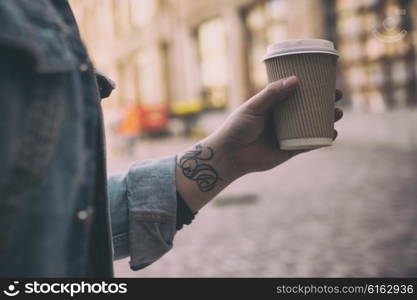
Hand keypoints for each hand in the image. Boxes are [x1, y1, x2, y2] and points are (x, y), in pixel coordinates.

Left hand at [213, 76, 343, 175]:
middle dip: (325, 103)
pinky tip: (333, 134)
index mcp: (274, 105)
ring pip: (312, 126)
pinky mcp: (289, 150)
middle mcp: (283, 119)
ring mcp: (287, 135)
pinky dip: (322, 139)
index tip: (327, 81)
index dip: (313, 88)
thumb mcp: (254, 106)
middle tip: (337, 97)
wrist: (230, 155)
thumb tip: (296, 79)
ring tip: (338, 114)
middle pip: (309, 109)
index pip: (297, 93)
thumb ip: (272, 93)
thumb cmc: (238, 127)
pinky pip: (309, 144)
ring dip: (328, 120)